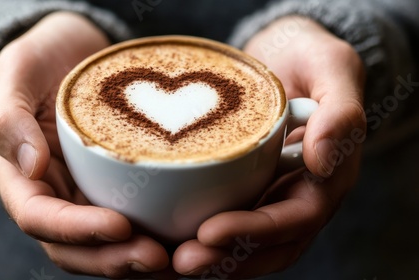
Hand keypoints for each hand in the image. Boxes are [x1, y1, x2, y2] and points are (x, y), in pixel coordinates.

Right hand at [0, 12, 167, 277]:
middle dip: (115, 259)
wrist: (71, 53)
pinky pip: (138, 221)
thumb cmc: (39, 61)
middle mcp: (55, 198)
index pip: (40, 220)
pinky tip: (191, 237)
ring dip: (141, 259)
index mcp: (21, 179)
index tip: (121, 225)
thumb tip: (31, 167)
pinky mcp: (119, 189)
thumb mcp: (15, 75)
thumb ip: (10, 120)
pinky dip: (161, 236)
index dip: (78, 231)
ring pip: (109, 246)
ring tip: (182, 259)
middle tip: (158, 257)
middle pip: (78, 249)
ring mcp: (88, 196)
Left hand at [172, 16, 365, 277]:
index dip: (254, 232)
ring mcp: (272, 193)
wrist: (284, 54)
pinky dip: (202, 236)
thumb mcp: (332, 67)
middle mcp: (299, 194)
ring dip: (213, 258)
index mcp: (327, 176)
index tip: (209, 232)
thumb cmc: (309, 56)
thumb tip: (322, 163)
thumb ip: (340, 113)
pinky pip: (228, 218)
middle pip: (269, 245)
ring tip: (171, 260)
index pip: (295, 219)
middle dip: (227, 258)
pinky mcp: (247, 186)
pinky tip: (171, 238)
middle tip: (183, 260)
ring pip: (248, 244)